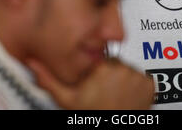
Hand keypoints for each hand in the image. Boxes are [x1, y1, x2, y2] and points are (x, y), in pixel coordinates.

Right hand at [28, 58, 154, 109]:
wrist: (115, 129)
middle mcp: (121, 68)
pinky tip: (128, 97)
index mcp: (101, 67)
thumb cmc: (92, 115)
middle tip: (104, 91)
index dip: (97, 71)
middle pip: (115, 63)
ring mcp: (137, 76)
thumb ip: (49, 79)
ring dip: (124, 80)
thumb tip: (32, 63)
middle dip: (110, 74)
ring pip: (128, 70)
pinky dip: (137, 86)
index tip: (95, 83)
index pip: (100, 58)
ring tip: (116, 95)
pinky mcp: (149, 84)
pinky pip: (142, 78)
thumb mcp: (66, 99)